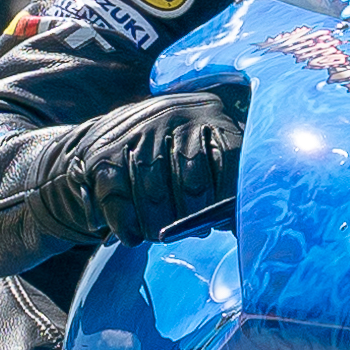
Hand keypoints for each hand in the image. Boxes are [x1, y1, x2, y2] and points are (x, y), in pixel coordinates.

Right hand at [68, 92, 244, 242]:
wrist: (102, 140)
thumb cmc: (168, 157)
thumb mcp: (202, 151)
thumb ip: (227, 179)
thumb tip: (247, 226)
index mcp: (207, 113)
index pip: (227, 158)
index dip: (229, 198)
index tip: (225, 224)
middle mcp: (172, 114)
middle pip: (190, 178)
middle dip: (193, 215)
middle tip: (195, 232)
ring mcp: (135, 132)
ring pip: (154, 192)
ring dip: (159, 224)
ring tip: (161, 235)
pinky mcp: (102, 156)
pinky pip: (118, 198)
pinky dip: (127, 224)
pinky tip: (133, 236)